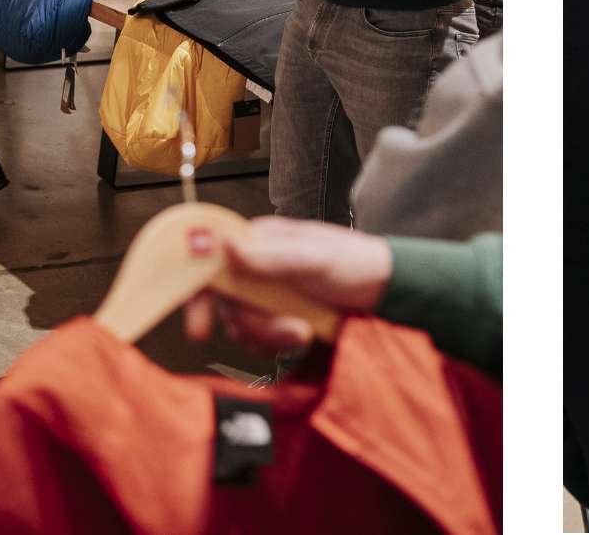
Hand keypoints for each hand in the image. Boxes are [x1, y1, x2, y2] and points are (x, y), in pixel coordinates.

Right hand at [183, 218, 394, 353]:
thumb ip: (268, 256)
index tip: (200, 328)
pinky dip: (277, 345)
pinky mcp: (281, 317)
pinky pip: (260, 340)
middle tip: (285, 334)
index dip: (198, 295)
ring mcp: (269, 294)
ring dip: (270, 336)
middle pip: (225, 303)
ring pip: (242, 325)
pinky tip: (303, 338)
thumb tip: (221, 242)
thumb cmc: (358, 264)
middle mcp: (258, 267)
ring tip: (304, 333)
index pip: (211, 263)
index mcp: (260, 242)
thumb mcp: (314, 259)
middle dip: (252, 324)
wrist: (389, 293)